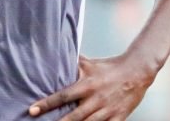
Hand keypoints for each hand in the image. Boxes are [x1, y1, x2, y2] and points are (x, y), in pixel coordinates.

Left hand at [28, 54, 155, 120]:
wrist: (137, 71)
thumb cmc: (110, 67)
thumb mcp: (90, 64)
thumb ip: (74, 63)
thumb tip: (57, 55)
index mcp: (87, 85)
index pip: (63, 96)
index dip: (47, 103)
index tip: (33, 110)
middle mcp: (96, 99)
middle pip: (74, 115)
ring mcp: (107, 110)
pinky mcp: (119, 117)